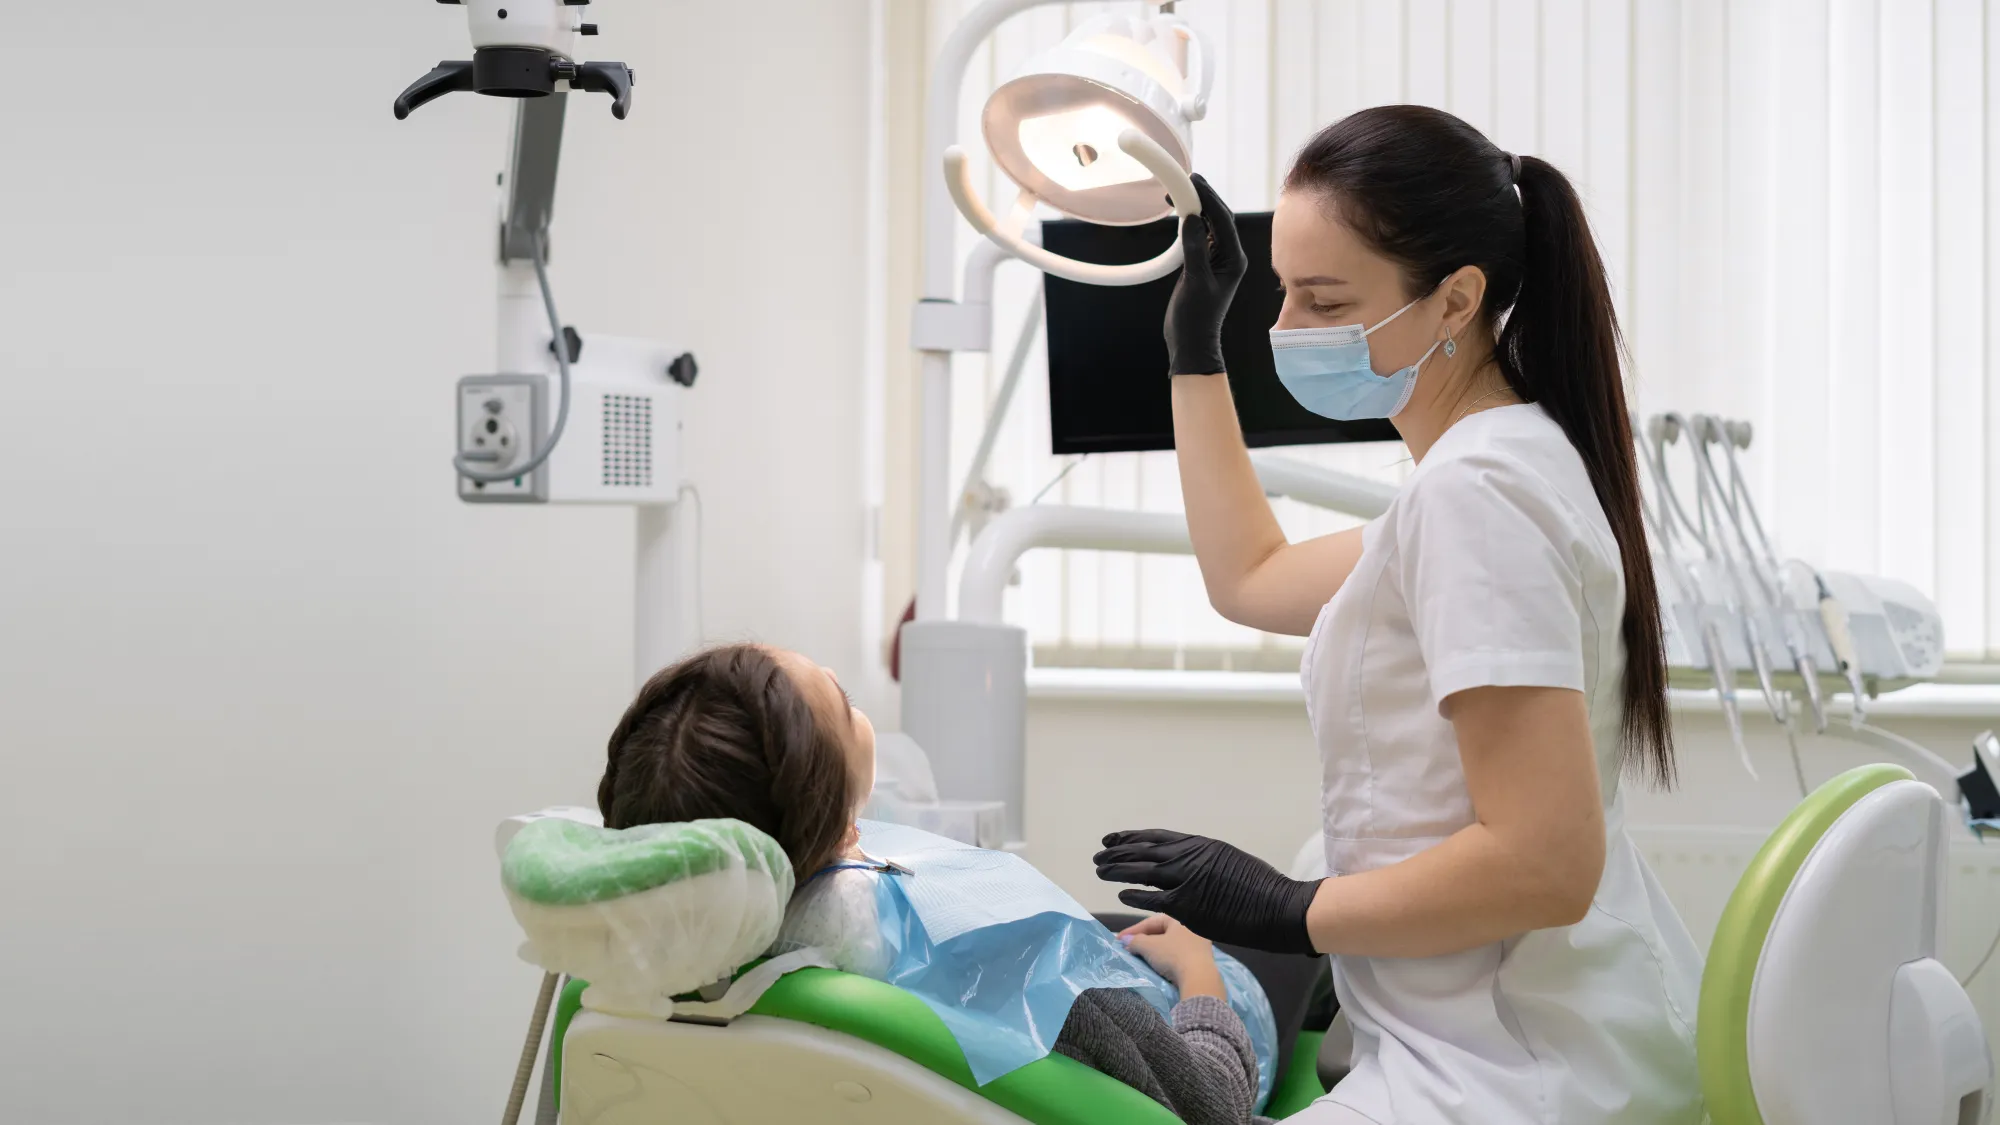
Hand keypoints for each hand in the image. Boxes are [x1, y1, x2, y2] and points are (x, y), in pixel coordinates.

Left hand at [1095, 829, 1322, 954]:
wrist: (1280, 908)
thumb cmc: (1262, 888)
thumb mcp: (1230, 861)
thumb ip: (1204, 861)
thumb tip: (1187, 865)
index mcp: (1201, 845)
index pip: (1156, 837)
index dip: (1131, 838)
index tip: (1113, 839)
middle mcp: (1191, 857)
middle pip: (1144, 852)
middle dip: (1118, 853)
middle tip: (1099, 856)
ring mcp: (1188, 880)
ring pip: (1142, 871)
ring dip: (1119, 870)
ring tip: (1101, 870)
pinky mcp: (1188, 905)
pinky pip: (1152, 898)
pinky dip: (1134, 895)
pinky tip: (1121, 894)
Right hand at [1119, 914, 1224, 999]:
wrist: (1199, 978)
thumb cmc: (1173, 956)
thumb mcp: (1149, 946)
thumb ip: (1135, 940)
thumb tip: (1126, 940)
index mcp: (1180, 919)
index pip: (1151, 921)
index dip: (1133, 930)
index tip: (1119, 939)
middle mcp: (1191, 928)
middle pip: (1162, 932)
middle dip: (1144, 940)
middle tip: (1129, 947)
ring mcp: (1199, 944)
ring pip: (1170, 944)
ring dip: (1154, 950)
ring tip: (1141, 956)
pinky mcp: (1202, 960)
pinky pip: (1178, 955)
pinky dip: (1166, 958)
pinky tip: (1158, 965)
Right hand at [1164, 174, 1246, 376]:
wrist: (1191, 342)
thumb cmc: (1195, 318)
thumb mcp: (1195, 281)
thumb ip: (1195, 249)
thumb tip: (1193, 218)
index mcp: (1235, 259)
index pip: (1224, 220)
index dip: (1209, 197)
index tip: (1194, 180)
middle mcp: (1230, 257)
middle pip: (1220, 218)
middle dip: (1204, 197)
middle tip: (1188, 178)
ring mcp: (1218, 261)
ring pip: (1210, 225)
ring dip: (1197, 207)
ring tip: (1181, 190)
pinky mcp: (1205, 265)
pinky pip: (1201, 236)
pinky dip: (1190, 222)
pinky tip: (1181, 213)